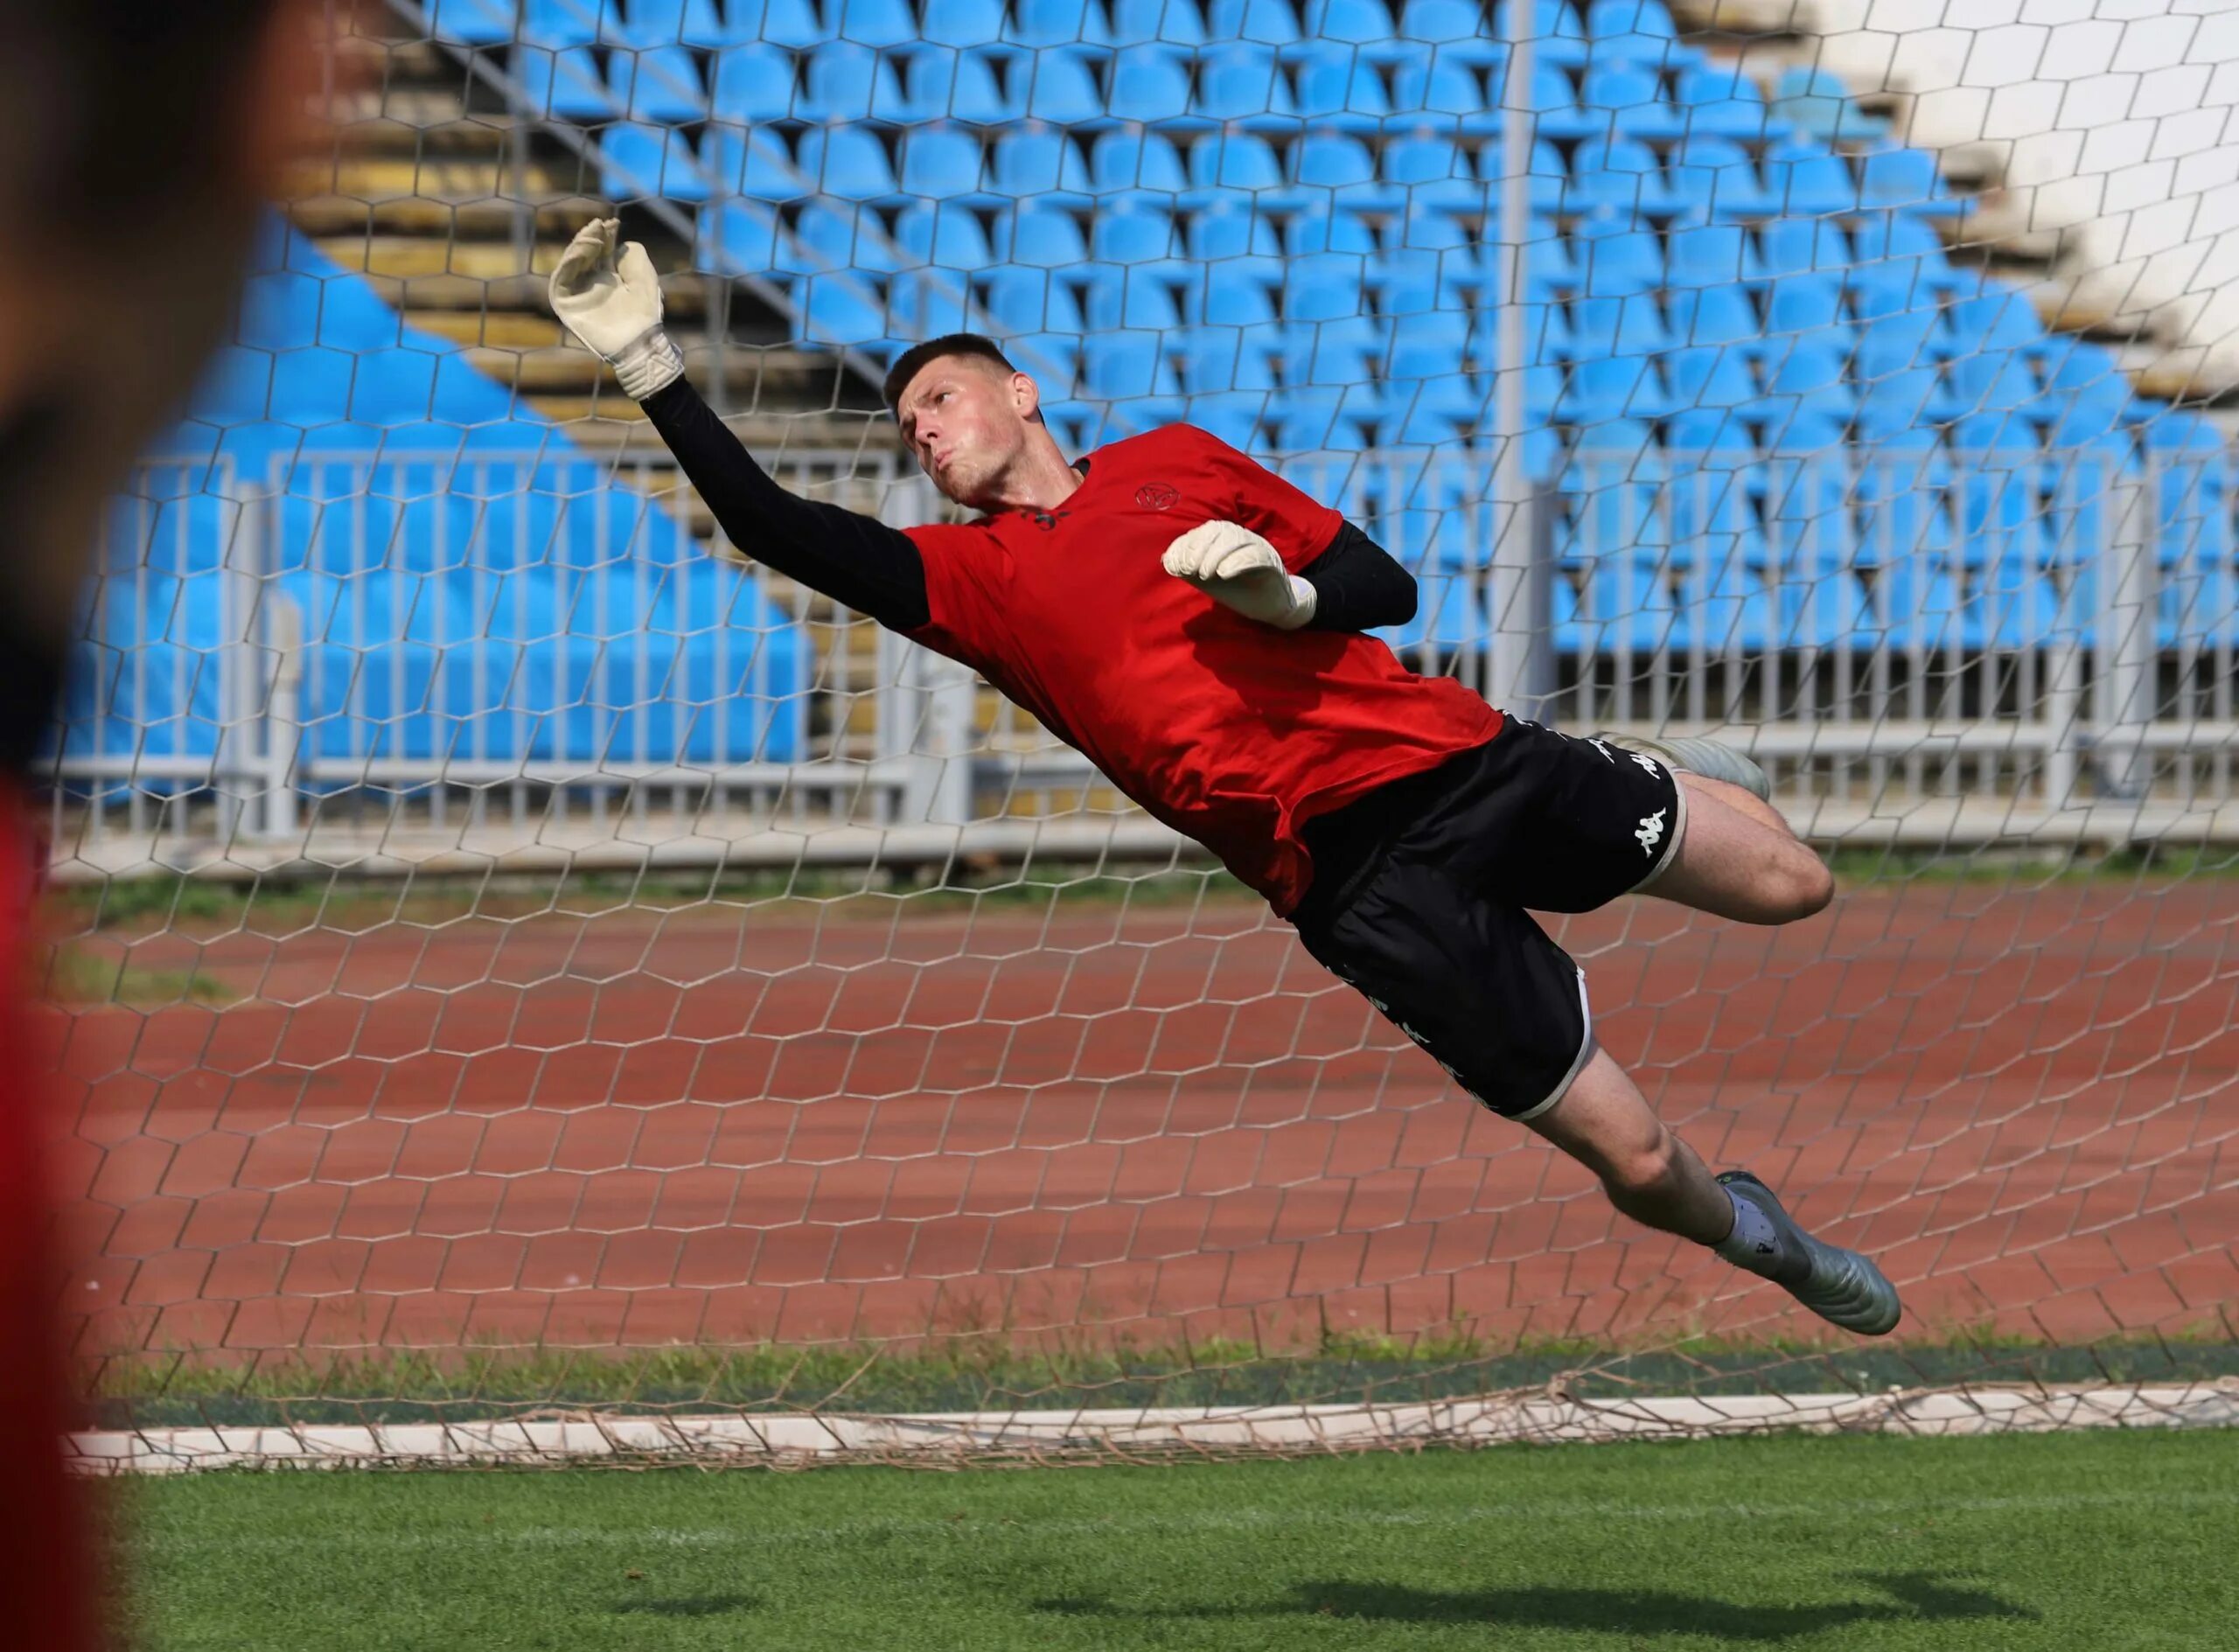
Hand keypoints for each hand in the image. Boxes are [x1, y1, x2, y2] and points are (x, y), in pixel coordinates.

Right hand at [548, 217, 683, 399]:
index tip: (613, 222)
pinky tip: (583, 250)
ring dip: (580, 245)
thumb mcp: (644, 276)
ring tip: (595, 237)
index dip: (605, 235)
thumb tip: (616, 243)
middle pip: (583, 252)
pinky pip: (560, 278)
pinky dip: (569, 261)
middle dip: (591, 236)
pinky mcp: (565, 304)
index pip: (600, 250)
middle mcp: (590, 283)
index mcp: (607, 277)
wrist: (638, 341)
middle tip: (601, 225)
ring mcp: (577, 293)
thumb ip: (631, 254)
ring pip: (570, 261)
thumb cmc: (645, 313)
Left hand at [1161, 520, 1317, 629]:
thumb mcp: (1207, 580)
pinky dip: (1237, 562)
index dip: (1185, 545)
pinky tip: (1224, 574)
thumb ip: (1188, 569)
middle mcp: (1241, 538)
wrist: (1270, 606)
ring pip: (1236, 538)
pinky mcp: (1272, 563)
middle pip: (1218, 529)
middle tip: (1191, 571)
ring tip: (1206, 575)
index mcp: (1224, 539)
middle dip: (1199, 549)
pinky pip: (1256, 555)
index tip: (1175, 567)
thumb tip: (1167, 559)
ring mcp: (1259, 547)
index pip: (1203, 531)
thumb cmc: (1237, 589)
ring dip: (1215, 555)